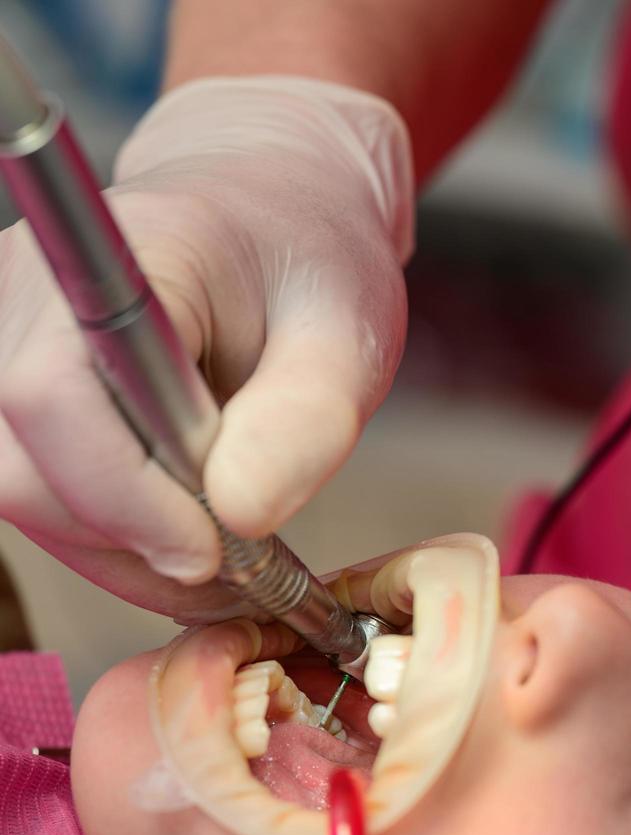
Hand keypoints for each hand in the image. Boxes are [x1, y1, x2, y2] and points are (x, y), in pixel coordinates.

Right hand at [0, 77, 412, 619]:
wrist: (269, 217)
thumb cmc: (308, 260)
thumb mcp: (345, 332)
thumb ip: (305, 419)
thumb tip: (239, 513)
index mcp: (122, 255)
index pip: (55, 395)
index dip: (121, 495)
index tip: (210, 552)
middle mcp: (34, 293)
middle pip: (24, 468)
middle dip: (129, 541)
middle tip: (234, 568)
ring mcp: (14, 339)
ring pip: (27, 494)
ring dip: (125, 550)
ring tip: (224, 553)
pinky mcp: (24, 388)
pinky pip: (44, 491)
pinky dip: (114, 535)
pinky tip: (185, 531)